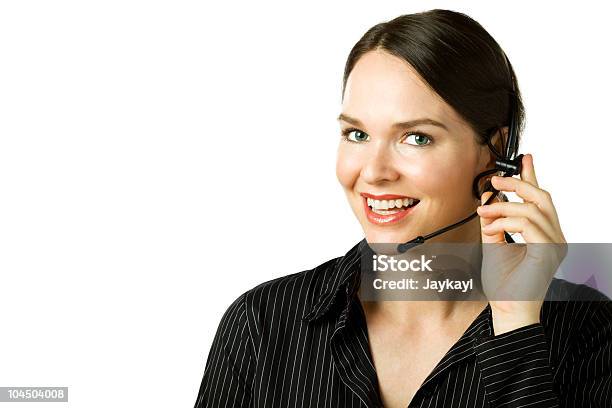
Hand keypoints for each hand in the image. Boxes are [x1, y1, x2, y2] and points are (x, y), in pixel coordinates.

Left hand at [476, 154, 567, 334]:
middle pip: (541, 197)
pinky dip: (504, 221)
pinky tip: (490, 229)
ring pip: (533, 207)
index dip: (532, 176)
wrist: (508, 310)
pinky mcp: (548, 251)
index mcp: (544, 234)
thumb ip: (494, 221)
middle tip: (493, 182)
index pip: (539, 200)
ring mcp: (555, 244)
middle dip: (516, 183)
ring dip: (503, 207)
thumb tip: (488, 199)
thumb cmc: (504, 284)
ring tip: (483, 213)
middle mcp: (554, 237)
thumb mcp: (494, 244)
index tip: (523, 158)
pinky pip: (527, 224)